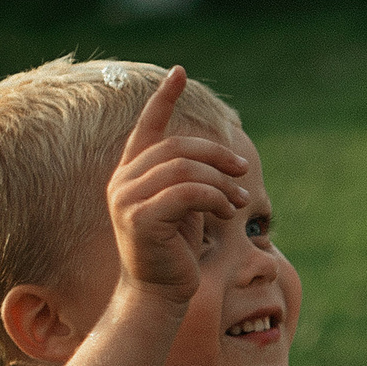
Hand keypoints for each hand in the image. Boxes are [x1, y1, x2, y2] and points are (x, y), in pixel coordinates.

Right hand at [105, 66, 253, 309]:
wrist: (159, 293)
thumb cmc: (177, 252)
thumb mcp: (187, 208)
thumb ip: (193, 179)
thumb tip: (226, 160)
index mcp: (131, 174)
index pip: (146, 127)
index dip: (163, 98)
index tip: (179, 72)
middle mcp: (123, 181)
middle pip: (177, 147)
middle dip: (217, 155)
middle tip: (243, 171)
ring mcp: (127, 199)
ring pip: (185, 169)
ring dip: (222, 182)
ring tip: (241, 203)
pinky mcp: (140, 218)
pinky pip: (188, 193)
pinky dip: (215, 198)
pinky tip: (228, 213)